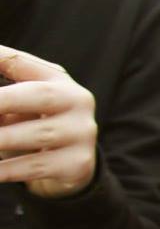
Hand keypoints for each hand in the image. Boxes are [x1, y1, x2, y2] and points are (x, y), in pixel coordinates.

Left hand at [0, 46, 97, 198]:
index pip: (24, 64)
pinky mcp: (77, 164)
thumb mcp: (25, 100)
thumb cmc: (37, 124)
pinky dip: (5, 169)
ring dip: (1, 139)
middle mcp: (78, 104)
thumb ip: (6, 82)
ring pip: (36, 134)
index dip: (1, 60)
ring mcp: (81, 135)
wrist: (71, 166)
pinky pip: (34, 167)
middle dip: (3, 100)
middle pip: (39, 95)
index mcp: (60, 82)